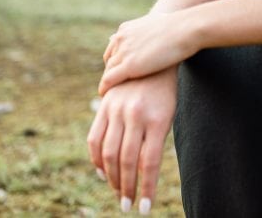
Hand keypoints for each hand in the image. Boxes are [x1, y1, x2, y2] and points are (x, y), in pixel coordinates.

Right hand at [87, 67, 177, 213]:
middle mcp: (135, 115)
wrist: (153, 58)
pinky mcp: (104, 105)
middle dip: (126, 187)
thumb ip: (153, 142)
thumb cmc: (166, 92)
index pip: (149, 163)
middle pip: (127, 161)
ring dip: (111, 177)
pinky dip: (96, 158)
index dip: (147, 188)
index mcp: (157, 119)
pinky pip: (94, 138)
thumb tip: (140, 175)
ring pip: (108, 153)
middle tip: (127, 204)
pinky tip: (102, 172)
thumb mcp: (167, 114)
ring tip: (117, 191)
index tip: (145, 208)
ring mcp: (117, 109)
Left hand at [100, 11, 193, 94]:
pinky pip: (108, 79)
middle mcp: (121, 39)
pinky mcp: (129, 66)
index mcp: (126, 29)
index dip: (117, 61)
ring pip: (108, 71)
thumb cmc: (181, 27)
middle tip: (115, 85)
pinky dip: (104, 88)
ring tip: (109, 94)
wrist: (187, 29)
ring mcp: (124, 52)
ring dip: (107, 82)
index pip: (114, 48)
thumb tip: (158, 26)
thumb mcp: (160, 23)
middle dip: (111, 72)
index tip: (120, 72)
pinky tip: (104, 95)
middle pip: (109, 60)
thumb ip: (152, 29)